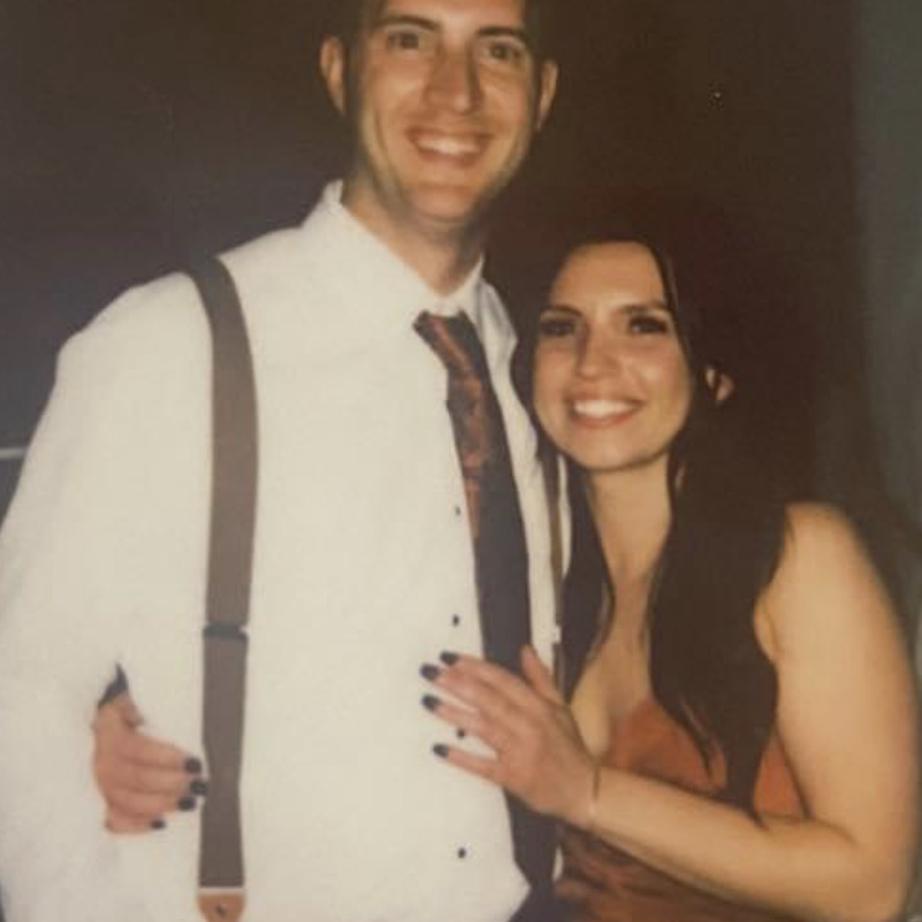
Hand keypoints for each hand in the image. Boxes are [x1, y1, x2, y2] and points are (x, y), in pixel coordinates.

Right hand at [92, 691, 205, 831]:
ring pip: (130, 803)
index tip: (195, 763)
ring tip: (189, 802)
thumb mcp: (122, 703)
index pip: (142, 751)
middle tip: (198, 785)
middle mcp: (102, 766)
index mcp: (111, 739)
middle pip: (139, 780)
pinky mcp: (95, 805)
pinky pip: (113, 822)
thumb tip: (141, 715)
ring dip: (162, 805)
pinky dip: (136, 825)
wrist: (79, 732)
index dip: (169, 759)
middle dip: (173, 784)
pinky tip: (160, 822)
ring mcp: (97, 789)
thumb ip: (133, 707)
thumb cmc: (113, 717)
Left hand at [421, 646, 596, 827]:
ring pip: (484, 728)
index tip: (451, 657)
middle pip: (489, 700)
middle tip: (433, 673)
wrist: (585, 791)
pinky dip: (462, 757)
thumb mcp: (560, 708)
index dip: (475, 666)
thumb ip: (540, 678)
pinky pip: (484, 767)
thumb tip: (525, 650)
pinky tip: (440, 748)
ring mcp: (521, 752)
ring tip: (430, 701)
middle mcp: (529, 726)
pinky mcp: (513, 778)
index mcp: (539, 707)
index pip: (502, 679)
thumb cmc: (569, 749)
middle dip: (458, 683)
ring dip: (455, 713)